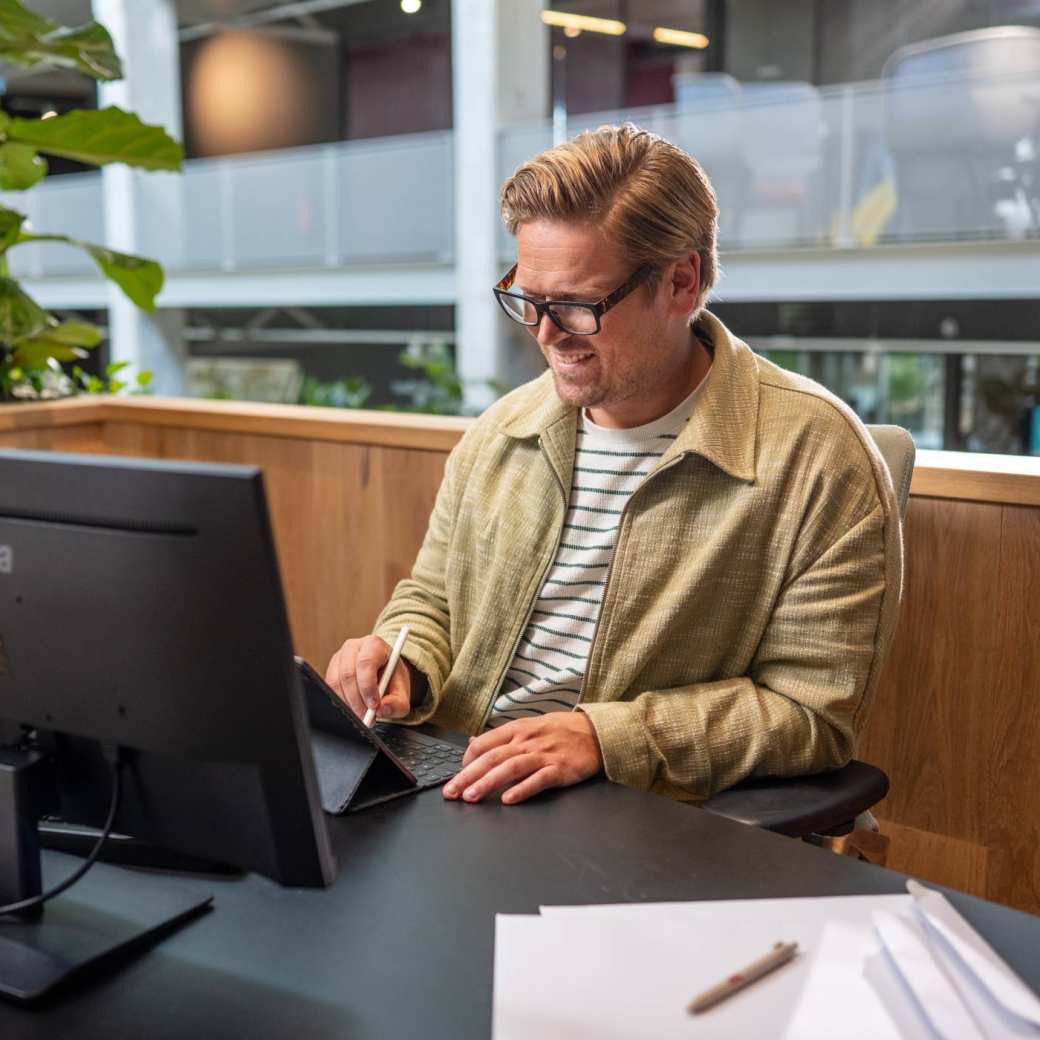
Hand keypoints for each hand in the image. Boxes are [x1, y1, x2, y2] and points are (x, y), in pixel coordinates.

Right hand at [325, 635, 411, 720]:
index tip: (374, 705)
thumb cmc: (392, 680)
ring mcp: (339, 657)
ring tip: (361, 714)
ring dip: (348, 703)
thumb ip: (397, 703)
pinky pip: (329, 688)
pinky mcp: (331, 669)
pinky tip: (353, 707)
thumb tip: (382, 709)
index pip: (366, 662)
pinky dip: (341, 701)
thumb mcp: (402, 692)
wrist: (384, 675)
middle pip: (348, 674)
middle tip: (366, 716)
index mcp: (374, 645)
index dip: (368, 686)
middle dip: (357, 700)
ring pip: (336, 682)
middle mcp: (354, 647)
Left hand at [442, 712, 602, 804]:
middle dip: (467, 775)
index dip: (467, 759)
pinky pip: (538, 780)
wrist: (596, 732)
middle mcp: (527, 741)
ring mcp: (544, 755)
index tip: (457, 774)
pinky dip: (522, 790)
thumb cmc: (561, 731)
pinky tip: (508, 799)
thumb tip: (473, 743)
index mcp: (518, 729)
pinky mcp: (560, 770)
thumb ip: (501, 737)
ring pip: (510, 768)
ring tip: (471, 797)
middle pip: (492, 757)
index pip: (484, 742)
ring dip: (488, 783)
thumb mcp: (529, 726)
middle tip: (450, 792)